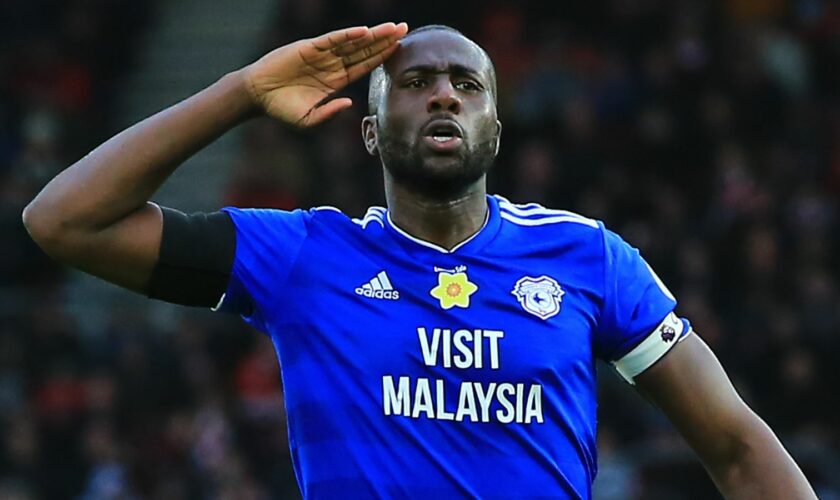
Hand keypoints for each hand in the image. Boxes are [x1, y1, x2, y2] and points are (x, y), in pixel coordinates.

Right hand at [243, 22, 407, 126]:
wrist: (258, 96)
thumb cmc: (282, 108)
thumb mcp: (309, 119)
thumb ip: (330, 112)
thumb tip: (349, 104)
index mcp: (336, 80)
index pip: (364, 65)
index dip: (382, 56)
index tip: (399, 48)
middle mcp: (332, 64)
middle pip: (364, 50)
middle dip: (384, 40)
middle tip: (405, 29)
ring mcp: (322, 54)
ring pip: (352, 42)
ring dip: (373, 35)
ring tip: (393, 28)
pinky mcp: (309, 48)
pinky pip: (332, 40)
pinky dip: (347, 35)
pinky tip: (364, 32)